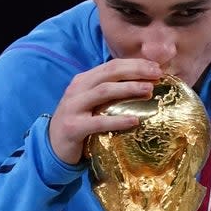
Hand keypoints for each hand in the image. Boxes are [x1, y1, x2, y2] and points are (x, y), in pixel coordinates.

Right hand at [48, 58, 162, 164]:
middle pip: (109, 73)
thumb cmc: (80, 123)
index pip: (112, 66)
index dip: (135, 64)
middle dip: (135, 71)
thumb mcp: (92, 103)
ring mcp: (73, 107)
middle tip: (157, 74)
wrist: (53, 146)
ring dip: (128, 88)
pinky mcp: (73, 127)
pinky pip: (98, 122)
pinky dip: (118, 120)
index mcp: (84, 80)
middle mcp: (77, 89)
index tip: (156, 67)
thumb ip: (110, 93)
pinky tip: (135, 120)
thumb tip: (144, 85)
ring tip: (149, 90)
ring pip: (103, 91)